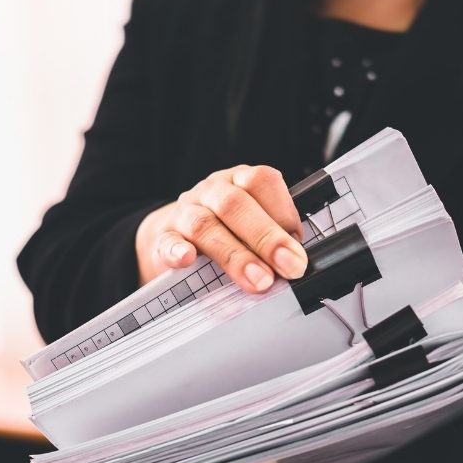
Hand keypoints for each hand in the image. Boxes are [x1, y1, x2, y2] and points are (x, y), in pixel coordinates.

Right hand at [135, 165, 307, 290]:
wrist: (172, 236)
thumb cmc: (224, 231)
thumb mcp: (250, 225)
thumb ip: (273, 236)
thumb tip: (299, 263)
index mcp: (239, 181)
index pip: (262, 180)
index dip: (283, 211)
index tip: (299, 247)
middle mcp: (212, 192)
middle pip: (236, 205)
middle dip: (267, 238)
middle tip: (290, 267)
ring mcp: (185, 213)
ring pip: (205, 225)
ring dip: (235, 255)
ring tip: (258, 281)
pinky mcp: (163, 238)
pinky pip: (168, 242)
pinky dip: (177, 251)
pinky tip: (188, 260)